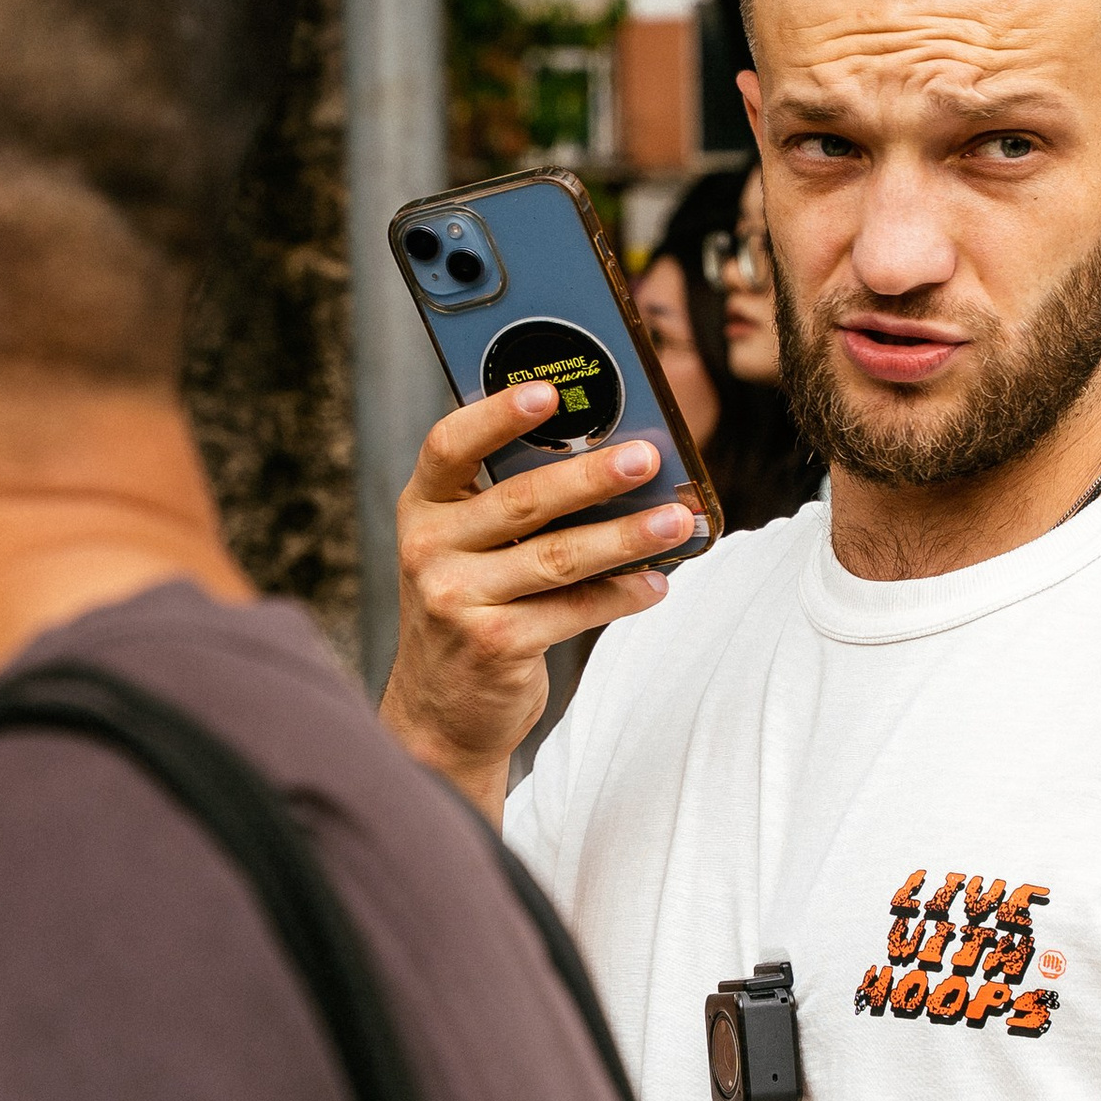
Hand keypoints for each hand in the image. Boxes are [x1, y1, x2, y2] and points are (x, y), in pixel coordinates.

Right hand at [378, 380, 704, 812]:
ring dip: (626, 537)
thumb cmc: (471, 605)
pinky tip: (655, 584)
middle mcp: (429, 548)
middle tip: (647, 458)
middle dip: (592, 476)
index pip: (450, 444)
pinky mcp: (493, 645)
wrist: (439, 708)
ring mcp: (456, 599)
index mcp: (424, 506)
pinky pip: (572, 610)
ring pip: (557, 557)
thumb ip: (514, 505)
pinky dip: (620, 595)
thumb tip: (615, 459)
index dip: (497, 416)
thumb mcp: (468, 547)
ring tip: (676, 522)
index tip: (548, 393)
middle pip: (521, 501)